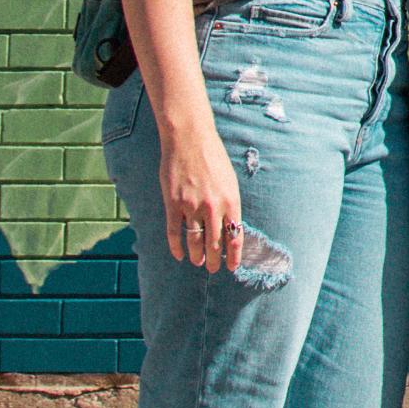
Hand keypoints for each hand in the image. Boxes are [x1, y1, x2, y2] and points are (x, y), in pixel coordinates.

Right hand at [161, 121, 245, 271]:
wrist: (189, 139)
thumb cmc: (212, 157)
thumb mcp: (229, 181)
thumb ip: (229, 205)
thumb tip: (230, 228)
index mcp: (231, 201)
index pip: (235, 237)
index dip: (234, 256)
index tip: (232, 266)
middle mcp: (213, 207)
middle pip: (215, 244)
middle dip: (214, 260)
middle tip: (212, 268)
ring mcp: (192, 206)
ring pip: (195, 241)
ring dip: (197, 256)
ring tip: (198, 262)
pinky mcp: (173, 203)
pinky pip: (175, 232)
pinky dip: (176, 247)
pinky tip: (179, 254)